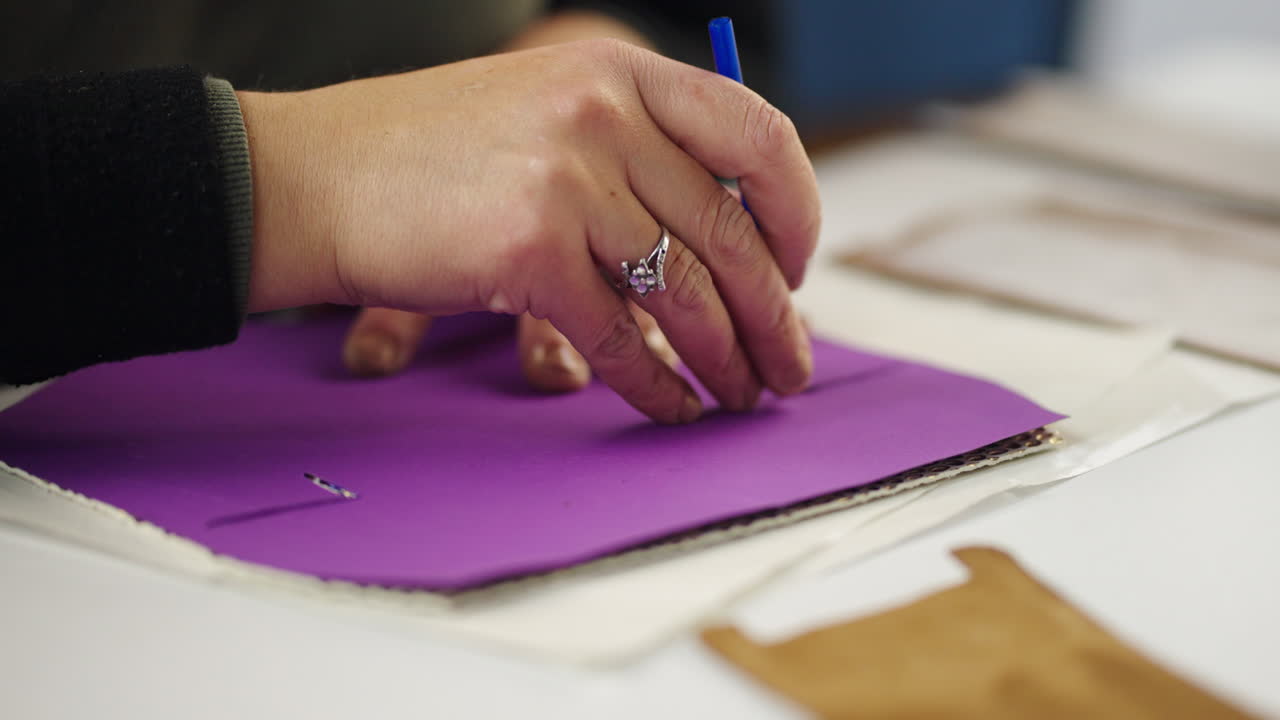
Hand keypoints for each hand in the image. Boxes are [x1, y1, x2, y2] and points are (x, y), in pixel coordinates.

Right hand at [240, 38, 819, 422]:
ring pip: (684, 291)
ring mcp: (566, 180)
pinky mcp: (527, 251)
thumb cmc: (425, 156)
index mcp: (617, 71)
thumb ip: (634, 150)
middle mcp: (603, 114)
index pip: (757, 135)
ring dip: (726, 359)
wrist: (309, 176)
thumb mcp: (544, 112)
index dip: (795, 211)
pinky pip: (620, 336)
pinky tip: (672, 409)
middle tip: (791, 367)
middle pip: (729, 231)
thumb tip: (728, 237)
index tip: (797, 269)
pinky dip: (654, 384)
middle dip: (773, 315)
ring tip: (742, 397)